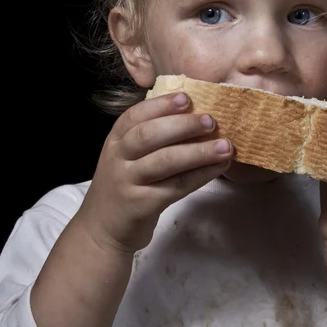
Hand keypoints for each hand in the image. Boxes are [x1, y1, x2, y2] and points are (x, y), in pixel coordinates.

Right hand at [76, 93, 233, 253]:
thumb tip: (195, 114)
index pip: (136, 115)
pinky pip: (176, 186)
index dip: (161, 105)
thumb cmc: (124, 185)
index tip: (187, 97)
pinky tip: (219, 168)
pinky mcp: (142, 205)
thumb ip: (151, 136)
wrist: (102, 229)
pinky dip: (201, 176)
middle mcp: (118, 157)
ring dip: (198, 152)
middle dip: (182, 125)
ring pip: (165, 161)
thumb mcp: (126, 155)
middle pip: (149, 135)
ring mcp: (128, 182)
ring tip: (225, 146)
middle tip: (211, 121)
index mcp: (116, 139)